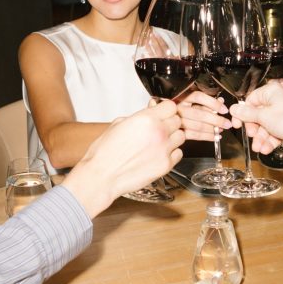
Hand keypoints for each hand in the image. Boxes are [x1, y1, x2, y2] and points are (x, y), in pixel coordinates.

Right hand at [63, 100, 184, 216]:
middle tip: (159, 128)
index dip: (166, 109)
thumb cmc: (105, 152)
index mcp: (146, 119)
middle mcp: (159, 132)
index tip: (162, 112)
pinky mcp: (166, 165)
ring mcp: (164, 150)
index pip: (171, 106)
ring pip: (181, 136)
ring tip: (159, 142)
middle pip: (178, 120)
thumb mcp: (118, 123)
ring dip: (172, 137)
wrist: (101, 177)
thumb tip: (150, 111)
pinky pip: (178, 154)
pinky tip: (159, 154)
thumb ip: (139, 116)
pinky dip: (172, 153)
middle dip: (169, 122)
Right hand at [175, 90, 231, 140]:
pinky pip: (193, 135)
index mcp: (181, 96)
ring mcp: (175, 120)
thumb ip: (204, 100)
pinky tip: (214, 137)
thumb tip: (221, 100)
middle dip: (216, 120)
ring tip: (221, 130)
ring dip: (212, 129)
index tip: (224, 109)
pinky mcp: (176, 131)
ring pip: (197, 126)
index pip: (198, 97)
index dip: (213, 103)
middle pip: (199, 114)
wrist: (161, 117)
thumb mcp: (189, 98)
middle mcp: (177, 107)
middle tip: (227, 123)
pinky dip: (206, 137)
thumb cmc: (178, 105)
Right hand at [229, 81, 282, 151]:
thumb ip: (247, 114)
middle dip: (253, 128)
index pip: (250, 100)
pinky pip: (275, 131)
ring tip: (259, 148)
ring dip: (261, 137)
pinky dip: (271, 140)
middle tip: (251, 137)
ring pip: (266, 125)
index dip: (242, 113)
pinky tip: (266, 149)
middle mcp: (277, 100)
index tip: (236, 124)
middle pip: (258, 114)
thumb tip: (233, 109)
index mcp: (270, 92)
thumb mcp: (264, 117)